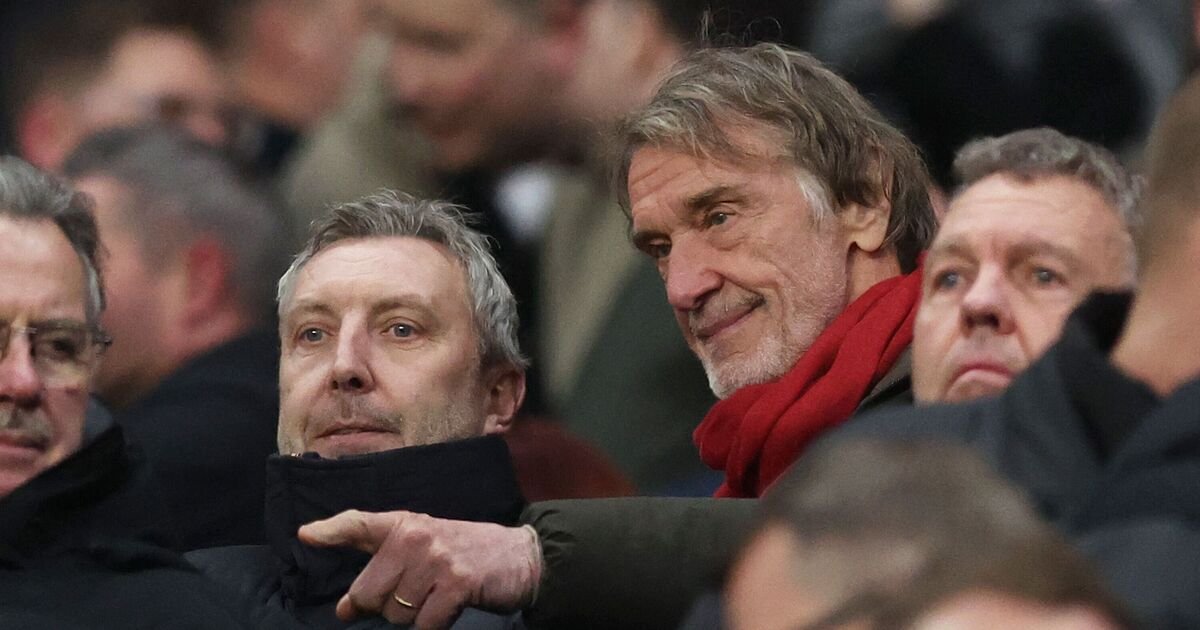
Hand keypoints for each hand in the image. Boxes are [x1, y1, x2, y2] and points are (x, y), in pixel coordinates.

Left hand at [298, 510, 540, 628]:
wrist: (521, 557)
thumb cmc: (466, 553)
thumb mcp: (426, 543)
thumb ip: (384, 567)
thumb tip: (344, 609)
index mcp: (405, 524)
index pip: (360, 523)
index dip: (331, 531)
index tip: (306, 534)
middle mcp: (416, 536)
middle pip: (369, 593)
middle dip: (385, 608)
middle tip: (415, 596)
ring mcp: (436, 558)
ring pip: (396, 614)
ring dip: (414, 618)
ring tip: (437, 598)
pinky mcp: (457, 582)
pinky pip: (424, 624)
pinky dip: (434, 626)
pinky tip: (449, 610)